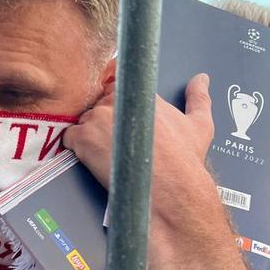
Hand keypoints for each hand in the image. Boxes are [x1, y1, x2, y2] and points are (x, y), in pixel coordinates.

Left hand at [62, 73, 212, 196]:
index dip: (115, 105)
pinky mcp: (82, 138)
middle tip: (114, 142)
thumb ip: (198, 97)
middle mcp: (117, 101)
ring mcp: (97, 118)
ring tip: (106, 154)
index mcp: (141, 93)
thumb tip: (201, 80)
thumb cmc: (184, 161)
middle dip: (102, 122)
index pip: (116, 88)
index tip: (118, 120)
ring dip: (88, 135)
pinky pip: (68, 137)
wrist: (172, 189)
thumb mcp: (199, 124)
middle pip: (97, 105)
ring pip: (82, 120)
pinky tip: (91, 159)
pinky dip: (75, 148)